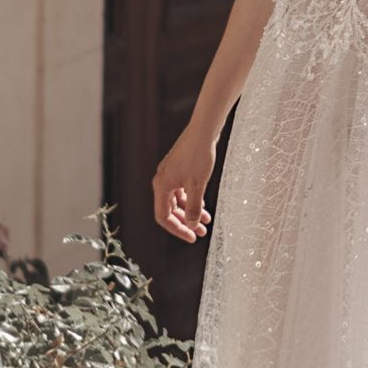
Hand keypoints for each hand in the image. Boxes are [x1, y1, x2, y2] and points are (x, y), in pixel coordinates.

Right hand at [152, 125, 217, 242]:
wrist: (203, 130)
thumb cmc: (198, 156)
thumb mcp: (198, 186)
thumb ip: (193, 207)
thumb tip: (192, 224)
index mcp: (161, 185)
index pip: (163, 216)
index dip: (177, 229)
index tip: (192, 237)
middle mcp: (163, 180)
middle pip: (170, 210)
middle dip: (185, 222)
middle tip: (201, 232)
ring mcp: (171, 174)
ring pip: (178, 200)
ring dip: (191, 211)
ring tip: (206, 221)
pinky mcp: (180, 168)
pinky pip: (183, 190)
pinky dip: (192, 199)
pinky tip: (204, 206)